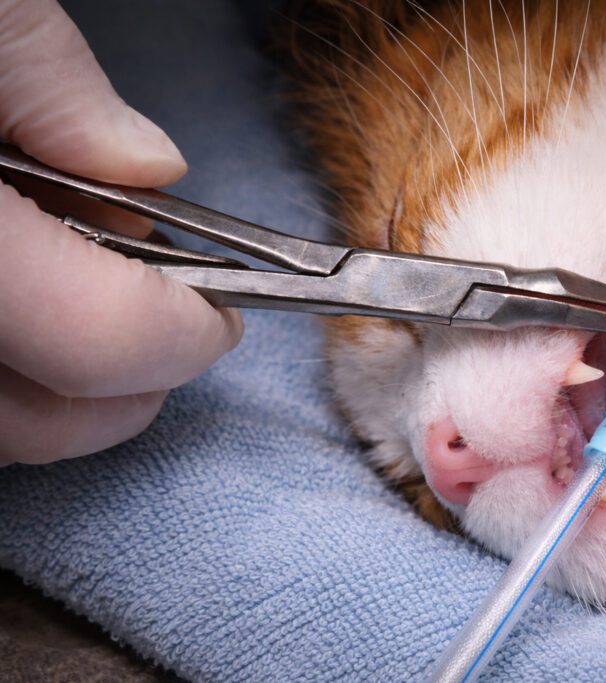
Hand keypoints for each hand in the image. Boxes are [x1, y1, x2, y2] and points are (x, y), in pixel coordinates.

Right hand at [0, 0, 242, 464]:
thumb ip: (46, 83)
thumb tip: (146, 170)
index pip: (104, 341)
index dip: (183, 335)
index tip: (219, 316)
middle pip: (40, 422)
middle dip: (126, 386)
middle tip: (163, 321)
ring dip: (56, 392)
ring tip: (75, 307)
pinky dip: (7, 376)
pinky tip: (18, 311)